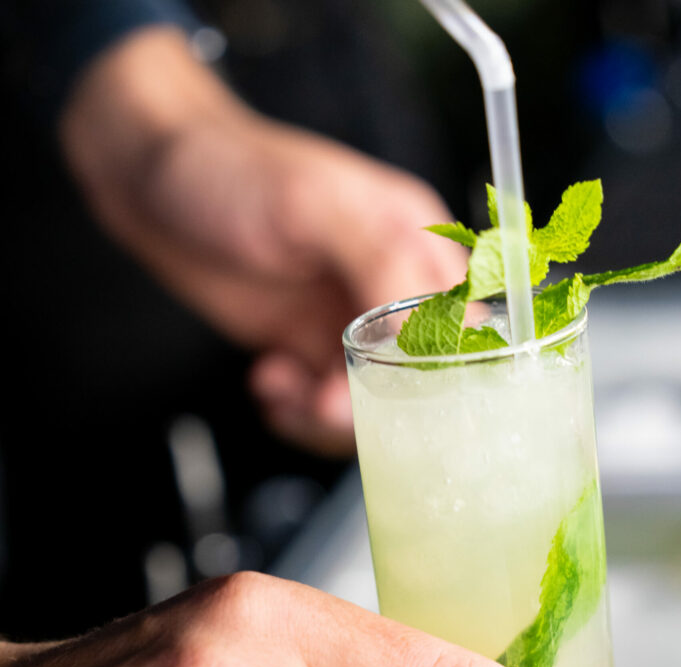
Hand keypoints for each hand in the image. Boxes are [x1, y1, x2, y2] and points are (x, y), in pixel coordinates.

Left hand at [59, 28, 466, 454]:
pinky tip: (268, 378)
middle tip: (326, 401)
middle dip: (383, 408)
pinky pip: (326, 411)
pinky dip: (297, 413)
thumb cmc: (233, 171)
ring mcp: (351, 329)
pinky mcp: (310, 353)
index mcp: (417, 245)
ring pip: (376, 408)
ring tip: (283, 386)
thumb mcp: (315, 205)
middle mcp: (394, 292)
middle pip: (426, 382)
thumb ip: (381, 263)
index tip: (407, 396)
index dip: (448, 372)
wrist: (148, 185)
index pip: (469, 327)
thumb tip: (420, 334)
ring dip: (330, 417)